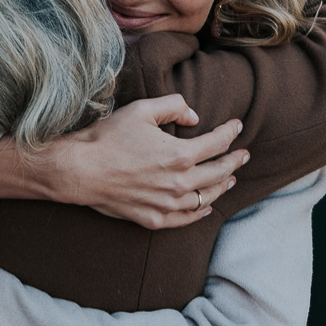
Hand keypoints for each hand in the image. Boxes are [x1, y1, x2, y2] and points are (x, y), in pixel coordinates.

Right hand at [41, 95, 247, 228]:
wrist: (81, 170)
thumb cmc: (109, 137)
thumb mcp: (141, 110)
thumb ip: (173, 106)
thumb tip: (194, 117)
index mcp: (180, 154)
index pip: (218, 143)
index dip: (231, 132)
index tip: (238, 127)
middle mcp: (179, 183)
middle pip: (219, 172)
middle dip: (235, 161)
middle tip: (243, 155)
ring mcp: (168, 204)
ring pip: (206, 197)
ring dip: (222, 186)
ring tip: (230, 178)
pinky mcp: (154, 219)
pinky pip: (186, 219)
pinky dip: (201, 212)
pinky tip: (206, 206)